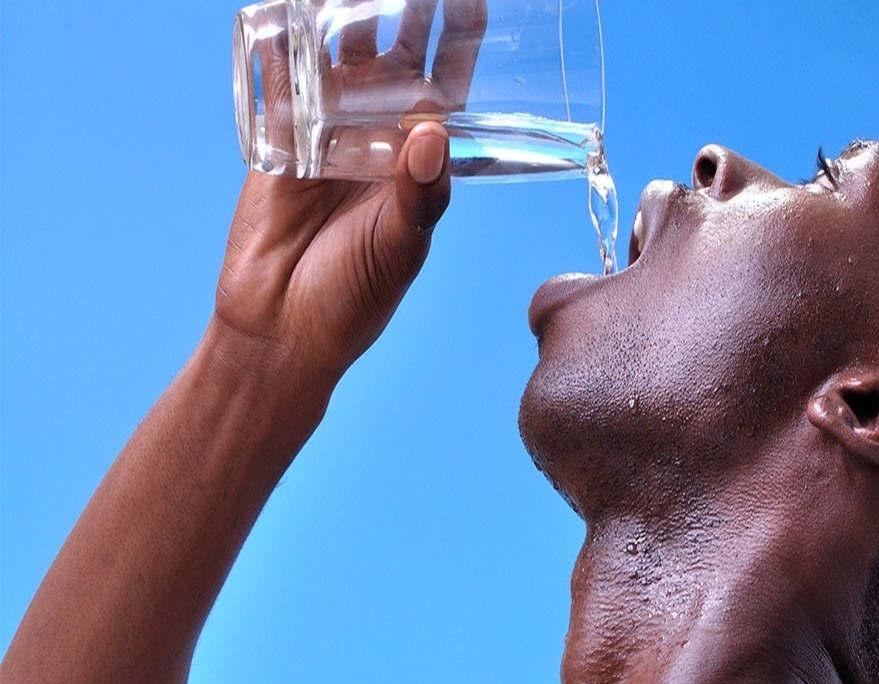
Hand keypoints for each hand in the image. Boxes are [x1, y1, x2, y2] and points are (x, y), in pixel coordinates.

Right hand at [216, 0, 487, 383]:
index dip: (461, 45)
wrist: (278, 331)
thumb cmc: (353, 300)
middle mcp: (378, 142)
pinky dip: (285, 47)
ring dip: (348, 18)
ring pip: (341, 64)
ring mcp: (327, 138)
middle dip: (407, 15)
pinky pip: (284, 85)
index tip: (475, 1)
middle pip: (397, 63)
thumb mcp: (400, 250)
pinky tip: (292, 10)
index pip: (448, 91)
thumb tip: (433, 129)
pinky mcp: (278, 142)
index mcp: (421, 164)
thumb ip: (420, 196)